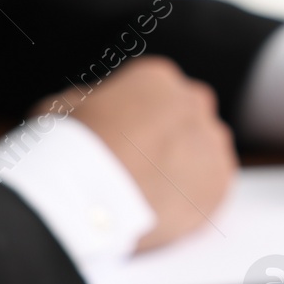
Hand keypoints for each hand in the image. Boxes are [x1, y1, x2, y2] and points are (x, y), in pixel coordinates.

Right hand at [35, 57, 235, 250]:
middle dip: (166, 138)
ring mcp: (211, 144)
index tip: (123, 139)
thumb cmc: (67, 150)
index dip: (136, 118)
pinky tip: (162, 206)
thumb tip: (102, 105)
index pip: (155, 92)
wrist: (83, 199)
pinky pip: (211, 186)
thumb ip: (95, 99)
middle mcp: (193, 103)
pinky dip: (191, 195)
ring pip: (202, 151)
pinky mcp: (219, 184)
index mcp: (158, 78)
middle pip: (185, 118)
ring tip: (148, 191)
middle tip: (138, 166)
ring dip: (183, 165)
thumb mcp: (63, 105)